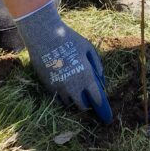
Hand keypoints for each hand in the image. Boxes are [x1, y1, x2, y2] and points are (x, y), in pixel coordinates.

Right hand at [14, 0, 111, 122]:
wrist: (43, 35)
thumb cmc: (69, 40)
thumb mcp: (88, 48)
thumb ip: (97, 65)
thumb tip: (101, 80)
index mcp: (86, 76)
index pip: (96, 99)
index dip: (102, 106)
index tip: (106, 114)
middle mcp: (72, 86)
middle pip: (82, 106)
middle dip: (87, 104)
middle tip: (89, 98)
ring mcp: (59, 88)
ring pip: (68, 103)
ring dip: (74, 100)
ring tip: (77, 91)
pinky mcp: (48, 86)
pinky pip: (58, 98)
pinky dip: (64, 96)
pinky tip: (66, 88)